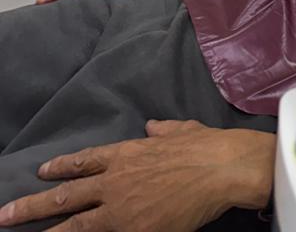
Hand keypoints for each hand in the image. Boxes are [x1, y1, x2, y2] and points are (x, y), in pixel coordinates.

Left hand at [0, 121, 274, 230]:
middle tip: (5, 214)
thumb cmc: (206, 146)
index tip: (42, 172)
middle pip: (66, 197)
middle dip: (32, 207)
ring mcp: (121, 210)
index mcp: (127, 154)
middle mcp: (116, 181)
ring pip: (74, 225)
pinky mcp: (135, 231)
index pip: (84, 162)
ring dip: (46, 231)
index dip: (61, 167)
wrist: (221, 168)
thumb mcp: (181, 130)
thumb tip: (152, 126)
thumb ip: (162, 130)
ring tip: (18, 230)